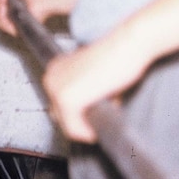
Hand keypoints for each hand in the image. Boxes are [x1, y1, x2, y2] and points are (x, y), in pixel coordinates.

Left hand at [43, 28, 151, 143]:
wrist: (127, 46)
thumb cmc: (118, 57)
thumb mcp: (96, 77)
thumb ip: (86, 93)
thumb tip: (87, 116)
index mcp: (55, 68)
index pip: (59, 105)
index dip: (78, 114)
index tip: (94, 114)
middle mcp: (50, 77)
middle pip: (60, 117)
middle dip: (81, 121)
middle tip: (103, 115)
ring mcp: (57, 89)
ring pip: (67, 125)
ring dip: (86, 127)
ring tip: (106, 114)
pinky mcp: (67, 100)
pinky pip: (74, 129)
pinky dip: (88, 132)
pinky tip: (102, 121)